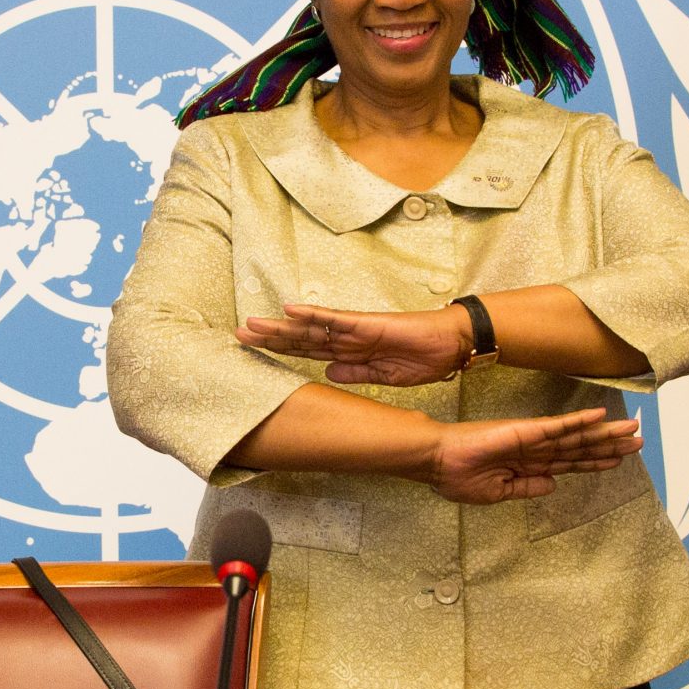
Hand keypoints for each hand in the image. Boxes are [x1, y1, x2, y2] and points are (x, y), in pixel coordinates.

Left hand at [237, 302, 469, 385]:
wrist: (451, 345)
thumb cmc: (423, 359)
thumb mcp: (384, 378)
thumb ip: (356, 374)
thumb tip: (328, 372)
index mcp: (349, 354)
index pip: (306, 353)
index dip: (280, 353)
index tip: (254, 354)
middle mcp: (345, 340)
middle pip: (300, 339)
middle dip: (269, 338)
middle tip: (237, 336)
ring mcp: (353, 330)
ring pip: (309, 328)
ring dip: (280, 327)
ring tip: (251, 325)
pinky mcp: (366, 323)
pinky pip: (334, 319)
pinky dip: (312, 315)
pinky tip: (289, 311)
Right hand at [428, 408, 640, 504]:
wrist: (437, 462)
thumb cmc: (458, 477)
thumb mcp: (497, 492)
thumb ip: (526, 487)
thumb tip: (553, 484)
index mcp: (529, 465)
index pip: (570, 462)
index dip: (595, 461)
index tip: (619, 460)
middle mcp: (536, 449)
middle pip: (581, 447)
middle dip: (610, 445)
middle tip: (639, 441)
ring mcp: (533, 437)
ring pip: (577, 435)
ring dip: (605, 432)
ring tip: (632, 429)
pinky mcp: (526, 430)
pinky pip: (558, 425)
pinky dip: (579, 420)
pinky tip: (599, 415)